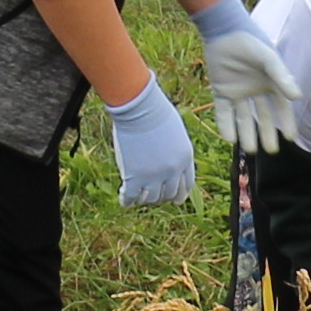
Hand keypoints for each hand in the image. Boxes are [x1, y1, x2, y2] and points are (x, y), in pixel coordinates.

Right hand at [103, 79, 196, 207]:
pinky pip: (131, 197)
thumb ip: (175, 150)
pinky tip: (124, 199)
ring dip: (144, 199)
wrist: (139, 109)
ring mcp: (154, 176)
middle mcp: (172, 171)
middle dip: (161, 197)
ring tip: (137, 197)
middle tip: (152, 196)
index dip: (179, 194)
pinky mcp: (134, 178)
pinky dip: (127, 201)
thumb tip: (167, 160)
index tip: (174, 199)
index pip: (186, 185)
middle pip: (169, 194)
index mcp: (185, 158)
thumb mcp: (176, 132)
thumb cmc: (155, 112)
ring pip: (151, 199)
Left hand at [193, 0, 301, 155]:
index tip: (291, 139)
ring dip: (247, 133)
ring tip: (251, 151)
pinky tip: (230, 139)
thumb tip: (297, 98)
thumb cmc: (251, 42)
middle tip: (270, 152)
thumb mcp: (269, 59)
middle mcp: (255, 90)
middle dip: (267, 134)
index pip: (281, 108)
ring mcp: (237, 91)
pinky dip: (226, 124)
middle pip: (263, 117)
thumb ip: (282, 78)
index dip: (286, 123)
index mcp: (271, 83)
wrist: (224, 30)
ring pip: (243, 118)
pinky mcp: (221, 90)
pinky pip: (223, 111)